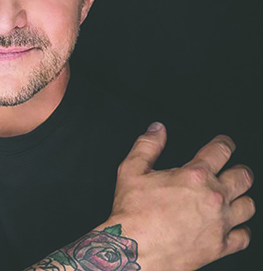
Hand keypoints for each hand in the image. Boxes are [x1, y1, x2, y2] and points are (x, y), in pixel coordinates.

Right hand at [105, 123, 254, 269]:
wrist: (135, 250)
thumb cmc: (133, 214)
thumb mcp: (131, 171)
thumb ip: (147, 146)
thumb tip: (157, 129)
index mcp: (195, 176)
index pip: (221, 151)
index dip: (225, 143)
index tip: (225, 143)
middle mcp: (213, 198)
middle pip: (243, 177)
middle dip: (240, 170)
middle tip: (234, 169)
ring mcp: (220, 223)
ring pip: (248, 205)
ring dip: (242, 198)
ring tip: (234, 197)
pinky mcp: (220, 246)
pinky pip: (244, 236)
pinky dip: (241, 230)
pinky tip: (233, 226)